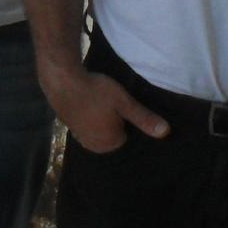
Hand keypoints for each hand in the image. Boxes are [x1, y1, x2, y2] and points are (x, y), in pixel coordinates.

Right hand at [45, 67, 168, 152]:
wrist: (62, 81)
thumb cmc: (96, 92)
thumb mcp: (124, 102)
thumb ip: (144, 118)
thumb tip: (166, 132)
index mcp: (110, 144)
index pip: (130, 136)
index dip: (129, 120)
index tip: (125, 107)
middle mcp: (95, 146)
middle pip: (115, 135)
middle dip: (116, 122)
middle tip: (113, 103)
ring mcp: (81, 138)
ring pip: (102, 129)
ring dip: (103, 119)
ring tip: (103, 103)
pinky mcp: (72, 128)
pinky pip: (90, 126)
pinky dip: (92, 117)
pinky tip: (92, 104)